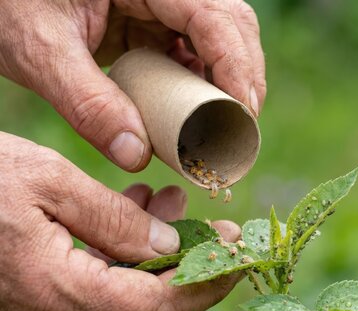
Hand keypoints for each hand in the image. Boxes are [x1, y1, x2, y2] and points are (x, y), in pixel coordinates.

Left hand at [0, 0, 264, 170]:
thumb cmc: (6, 4)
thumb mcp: (40, 50)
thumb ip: (87, 102)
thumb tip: (135, 157)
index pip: (214, 16)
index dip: (237, 66)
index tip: (243, 114)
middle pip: (232, 24)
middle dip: (243, 76)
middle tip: (240, 125)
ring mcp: (162, 3)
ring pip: (220, 38)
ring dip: (227, 82)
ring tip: (222, 123)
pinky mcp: (154, 21)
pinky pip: (194, 49)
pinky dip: (202, 82)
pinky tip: (196, 109)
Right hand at [0, 132, 241, 310]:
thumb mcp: (47, 181)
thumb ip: (114, 220)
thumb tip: (170, 243)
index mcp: (55, 291)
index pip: (158, 307)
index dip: (207, 282)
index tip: (239, 253)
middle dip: (190, 273)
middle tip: (214, 230)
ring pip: (123, 305)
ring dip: (157, 261)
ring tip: (169, 207)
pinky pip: (95, 295)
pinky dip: (125, 262)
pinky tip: (131, 217)